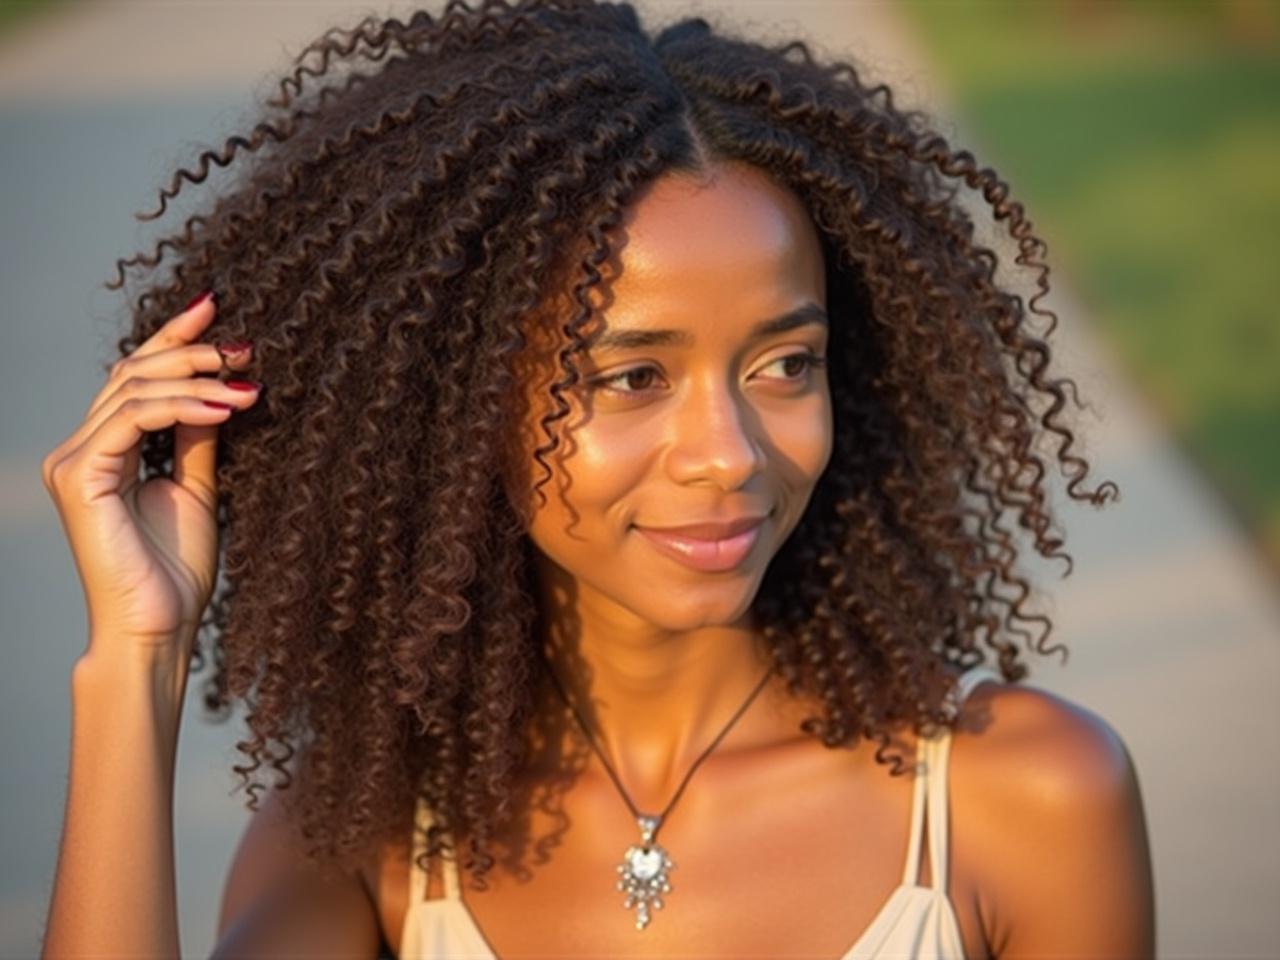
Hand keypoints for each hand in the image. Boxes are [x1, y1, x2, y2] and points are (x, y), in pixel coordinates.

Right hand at [41, 292, 259, 670]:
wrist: (161, 625)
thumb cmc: (176, 571)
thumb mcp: (198, 488)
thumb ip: (198, 438)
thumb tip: (219, 389)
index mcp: (106, 450)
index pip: (136, 377)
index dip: (173, 337)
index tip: (216, 305)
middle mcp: (82, 449)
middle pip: (132, 372)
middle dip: (191, 351)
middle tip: (244, 345)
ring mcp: (75, 461)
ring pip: (134, 390)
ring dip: (197, 378)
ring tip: (247, 382)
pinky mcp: (80, 476)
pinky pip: (132, 419)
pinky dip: (182, 407)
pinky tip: (226, 407)